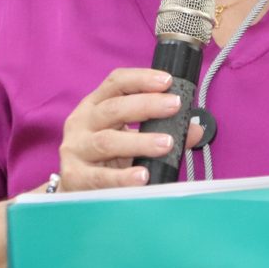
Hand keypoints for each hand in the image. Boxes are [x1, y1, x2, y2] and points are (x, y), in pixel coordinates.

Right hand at [56, 68, 203, 191]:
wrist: (74, 189)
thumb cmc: (105, 157)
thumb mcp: (130, 138)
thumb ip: (162, 131)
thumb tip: (194, 129)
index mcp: (95, 105)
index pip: (116, 83)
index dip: (141, 79)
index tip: (167, 81)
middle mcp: (81, 122)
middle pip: (113, 109)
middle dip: (146, 105)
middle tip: (174, 106)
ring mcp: (75, 149)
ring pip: (107, 142)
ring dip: (140, 142)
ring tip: (167, 144)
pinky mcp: (74, 177)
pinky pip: (100, 177)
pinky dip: (123, 177)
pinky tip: (143, 176)